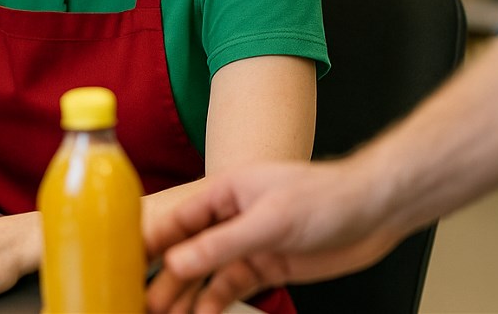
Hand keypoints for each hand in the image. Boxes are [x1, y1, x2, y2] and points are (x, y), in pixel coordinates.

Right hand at [144, 161, 401, 312]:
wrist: (374, 212)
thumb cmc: (325, 198)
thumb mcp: (268, 221)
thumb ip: (220, 245)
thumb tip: (177, 263)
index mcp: (223, 194)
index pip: (176, 220)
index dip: (148, 241)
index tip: (124, 262)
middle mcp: (230, 218)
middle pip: (186, 251)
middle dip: (164, 277)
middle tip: (143, 302)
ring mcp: (247, 243)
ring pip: (206, 274)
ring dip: (186, 295)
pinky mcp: (266, 265)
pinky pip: (231, 287)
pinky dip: (215, 303)